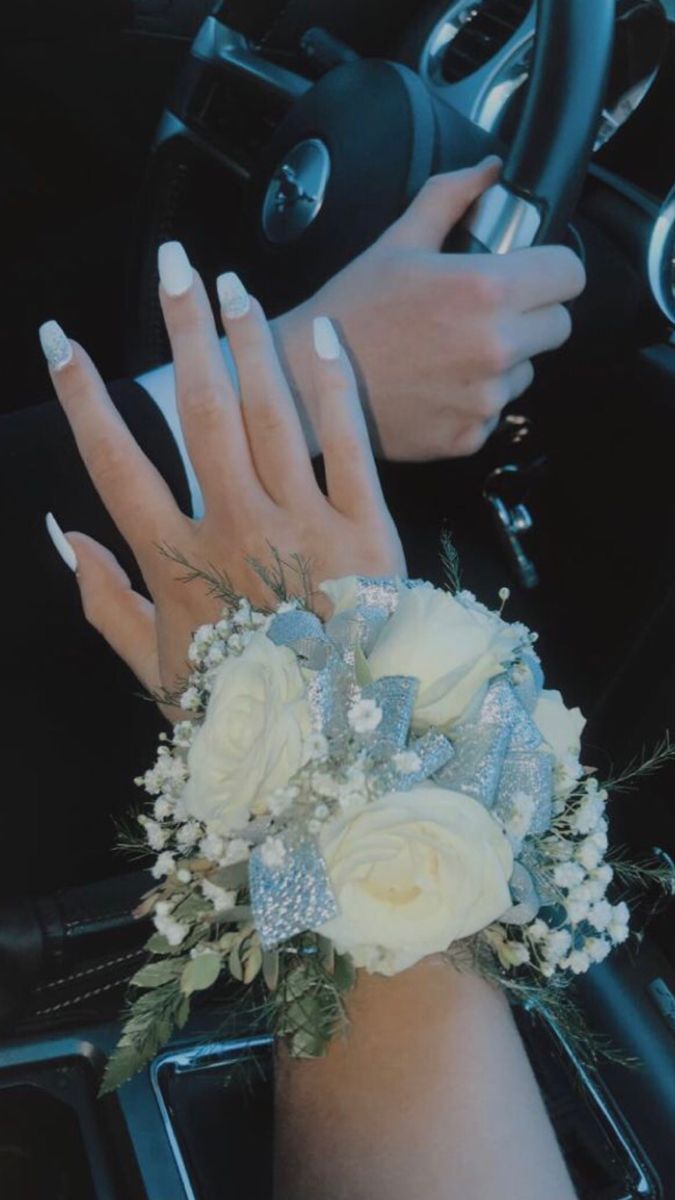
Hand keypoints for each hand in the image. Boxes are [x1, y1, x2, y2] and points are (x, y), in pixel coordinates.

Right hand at [42, 249, 404, 705]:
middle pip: (198, 413)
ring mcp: (303, 525)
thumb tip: (62, 534)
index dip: (84, 398)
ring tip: (230, 280)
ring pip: (268, 413)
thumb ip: (104, 602)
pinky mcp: (368, 530)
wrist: (340, 745)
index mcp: (179, 560)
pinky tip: (321, 333)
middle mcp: (235, 528)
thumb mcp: (158, 669)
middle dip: (180, 331)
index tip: (62, 342)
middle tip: (171, 261)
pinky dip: (333, 387)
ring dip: (247, 340)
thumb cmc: (243, 706)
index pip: (116, 462)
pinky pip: (347, 446)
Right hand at [276, 157, 585, 460]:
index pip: (571, 275)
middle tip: (483, 313)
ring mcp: (483, 398)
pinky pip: (493, 412)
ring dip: (502, 361)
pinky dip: (472, 401)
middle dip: (532, 315)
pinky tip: (434, 385)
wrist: (306, 381)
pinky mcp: (468, 436)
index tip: (533, 273)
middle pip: (559, 326)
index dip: (552, 269)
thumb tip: (488, 170)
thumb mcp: (397, 242)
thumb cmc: (348, 312)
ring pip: (526, 372)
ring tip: (448, 352)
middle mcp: (494, 347)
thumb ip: (451, 198)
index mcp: (485, 290)